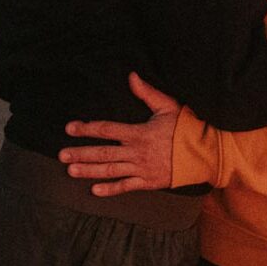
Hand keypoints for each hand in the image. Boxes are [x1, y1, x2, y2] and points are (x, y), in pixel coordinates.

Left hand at [59, 73, 180, 194]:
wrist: (205, 153)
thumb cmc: (186, 127)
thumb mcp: (168, 106)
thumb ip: (147, 93)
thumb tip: (131, 76)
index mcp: (139, 132)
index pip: (107, 129)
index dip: (87, 128)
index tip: (70, 128)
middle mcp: (137, 152)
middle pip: (103, 152)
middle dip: (80, 153)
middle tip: (61, 154)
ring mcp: (142, 169)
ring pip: (110, 170)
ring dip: (89, 171)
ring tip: (71, 170)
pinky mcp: (149, 182)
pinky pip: (126, 187)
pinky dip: (110, 189)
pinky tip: (94, 190)